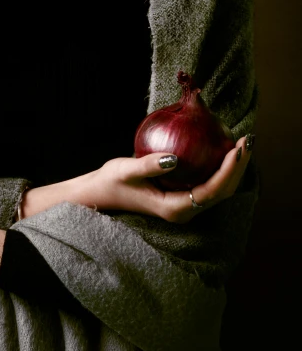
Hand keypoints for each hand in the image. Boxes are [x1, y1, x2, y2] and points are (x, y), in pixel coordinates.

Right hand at [88, 135, 252, 223]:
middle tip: (247, 140)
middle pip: (222, 192)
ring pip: (219, 189)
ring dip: (233, 167)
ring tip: (242, 143)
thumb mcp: (127, 170)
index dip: (228, 170)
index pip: (211, 191)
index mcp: (175, 208)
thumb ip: (149, 165)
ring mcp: (185, 205)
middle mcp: (185, 210)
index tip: (236, 148)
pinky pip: (209, 183)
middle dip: (238, 167)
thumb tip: (174, 158)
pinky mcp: (183, 196)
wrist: (103, 193)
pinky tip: (221, 147)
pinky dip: (221, 167)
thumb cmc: (113, 181)